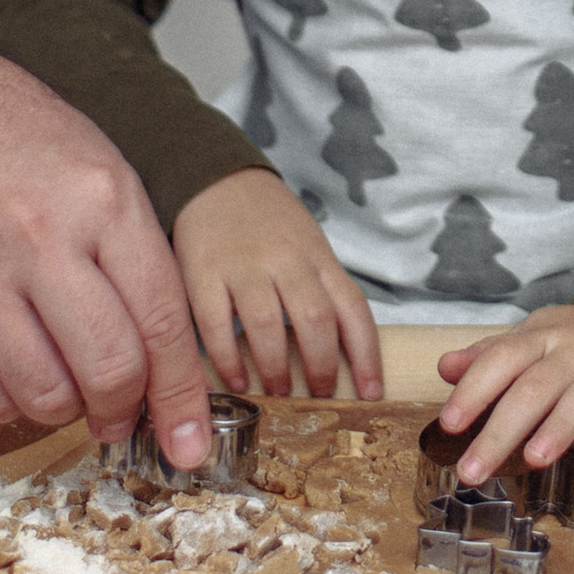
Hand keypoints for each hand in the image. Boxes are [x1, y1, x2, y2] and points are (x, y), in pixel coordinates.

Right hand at [0, 25, 211, 460]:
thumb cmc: (6, 131)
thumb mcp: (99, 167)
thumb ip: (135, 255)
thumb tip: (166, 350)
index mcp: (99, 199)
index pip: (161, 321)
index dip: (181, 393)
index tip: (188, 435)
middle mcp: (38, 239)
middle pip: (109, 369)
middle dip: (126, 410)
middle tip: (122, 413)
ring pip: (44, 395)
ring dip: (67, 408)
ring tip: (66, 384)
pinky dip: (8, 405)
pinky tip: (14, 376)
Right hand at [174, 171, 383, 401]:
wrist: (216, 178)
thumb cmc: (269, 223)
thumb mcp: (309, 247)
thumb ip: (322, 290)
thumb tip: (341, 353)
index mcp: (318, 258)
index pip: (353, 309)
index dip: (367, 355)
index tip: (370, 392)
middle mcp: (286, 261)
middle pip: (315, 320)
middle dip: (321, 367)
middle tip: (318, 395)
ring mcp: (244, 266)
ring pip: (267, 324)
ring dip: (276, 368)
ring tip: (278, 391)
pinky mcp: (203, 272)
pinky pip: (216, 323)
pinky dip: (227, 358)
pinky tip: (236, 378)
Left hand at [434, 305, 573, 483]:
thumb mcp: (532, 342)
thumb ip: (490, 358)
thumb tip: (445, 367)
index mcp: (545, 338)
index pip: (503, 359)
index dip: (474, 390)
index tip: (450, 424)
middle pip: (537, 386)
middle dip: (501, 429)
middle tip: (472, 471)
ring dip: (562, 426)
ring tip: (534, 458)